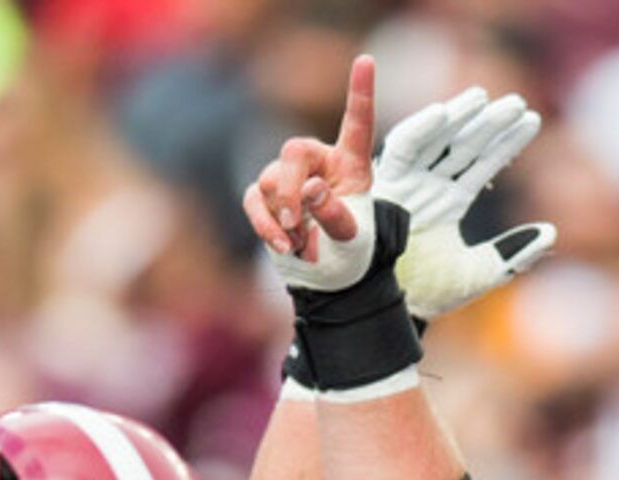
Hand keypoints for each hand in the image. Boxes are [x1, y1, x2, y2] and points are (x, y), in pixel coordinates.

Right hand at [246, 57, 381, 285]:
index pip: (357, 123)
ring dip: (282, 215)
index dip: (360, 93)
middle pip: (293, 152)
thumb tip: (310, 188)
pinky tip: (282, 245)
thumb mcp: (354, 239)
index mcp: (351, 164)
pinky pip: (252, 200)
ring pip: (269, 180)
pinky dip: (263, 224)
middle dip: (289, 187)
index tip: (366, 61)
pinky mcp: (265, 198)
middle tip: (295, 220)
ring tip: (300, 242)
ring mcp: (288, 179)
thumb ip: (335, 214)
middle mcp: (319, 163)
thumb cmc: (351, 254)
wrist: (331, 280)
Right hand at [376, 86, 553, 320]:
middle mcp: (431, 187)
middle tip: (517, 102)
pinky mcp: (387, 184)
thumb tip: (551, 232)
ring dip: (458, 118)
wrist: (395, 307)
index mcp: (451, 202)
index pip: (483, 163)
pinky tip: (444, 113)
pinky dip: (419, 130)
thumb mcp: (483, 271)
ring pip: (436, 141)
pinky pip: (402, 149)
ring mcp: (409, 183)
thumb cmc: (432, 292)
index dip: (507, 142)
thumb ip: (515, 251)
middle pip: (464, 146)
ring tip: (484, 98)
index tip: (532, 120)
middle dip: (488, 123)